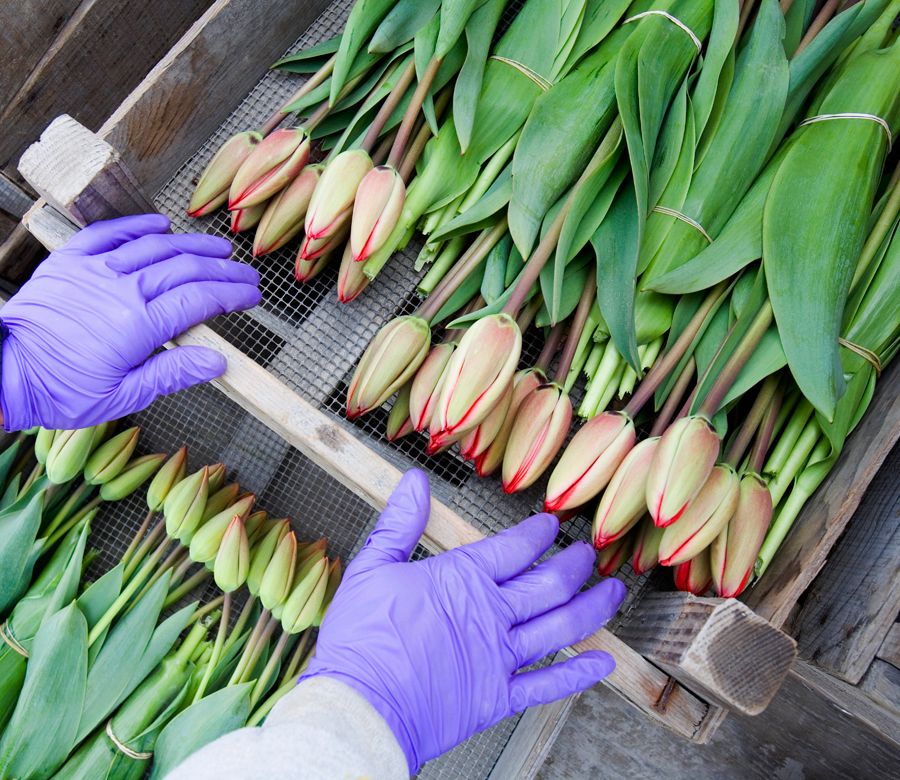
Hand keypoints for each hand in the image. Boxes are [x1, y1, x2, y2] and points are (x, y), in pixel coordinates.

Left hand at [0, 214, 259, 430]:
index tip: (252, 295)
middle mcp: (121, 290)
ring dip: (192, 246)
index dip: (232, 295)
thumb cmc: (62, 390)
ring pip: (155, 247)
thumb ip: (173, 373)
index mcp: (138, 325)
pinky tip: (160, 226)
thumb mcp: (123, 395)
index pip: (200, 300)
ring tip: (218, 250)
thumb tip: (217, 361)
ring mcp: (95, 271)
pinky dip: (138, 227)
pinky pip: (109, 234)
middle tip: (246, 275)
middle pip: (186, 270)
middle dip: (223, 272)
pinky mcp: (71, 263)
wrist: (5, 372)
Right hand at [303, 469, 625, 773]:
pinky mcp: (498, 697)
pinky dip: (579, 674)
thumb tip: (415, 482)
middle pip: (549, 583)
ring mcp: (500, 657)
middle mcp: (491, 614)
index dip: (539, 534)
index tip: (552, 525)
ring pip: (561, 626)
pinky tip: (602, 662)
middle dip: (575, 565)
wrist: (361, 706)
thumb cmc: (361, 639)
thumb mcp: (372, 567)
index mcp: (463, 579)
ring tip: (612, 592)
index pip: (515, 548)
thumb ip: (399, 523)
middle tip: (588, 554)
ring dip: (592, 607)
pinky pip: (549, 684)